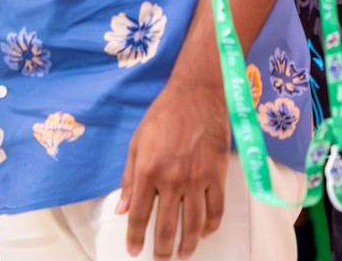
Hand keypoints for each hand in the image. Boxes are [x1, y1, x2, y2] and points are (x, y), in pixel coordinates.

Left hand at [118, 78, 228, 258]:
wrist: (196, 96)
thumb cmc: (162, 116)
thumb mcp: (136, 143)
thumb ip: (130, 178)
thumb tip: (123, 209)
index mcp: (148, 171)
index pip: (140, 215)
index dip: (136, 237)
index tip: (134, 251)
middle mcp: (172, 180)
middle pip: (167, 226)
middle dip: (162, 249)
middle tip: (161, 260)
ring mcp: (197, 180)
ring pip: (194, 224)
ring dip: (188, 244)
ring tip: (183, 253)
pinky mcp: (218, 176)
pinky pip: (216, 210)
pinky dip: (211, 226)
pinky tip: (205, 232)